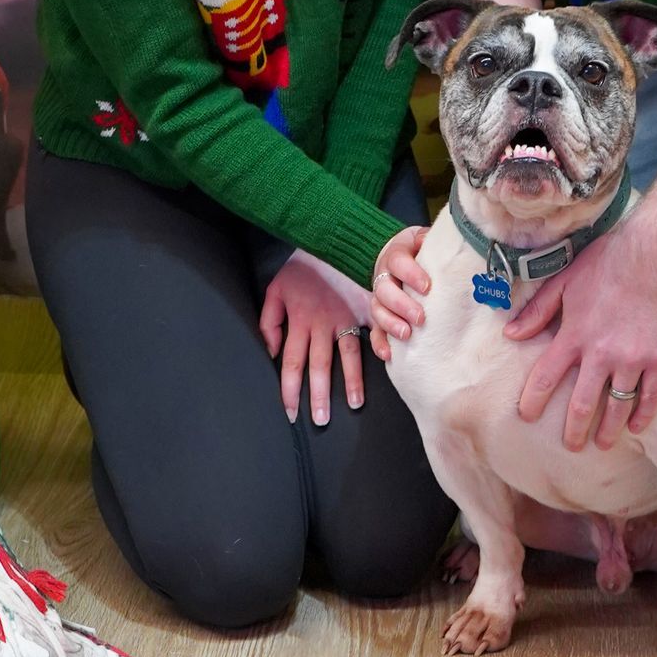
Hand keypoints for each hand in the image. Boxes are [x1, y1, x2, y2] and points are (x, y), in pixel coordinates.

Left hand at [259, 250, 370, 425]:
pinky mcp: (365, 306)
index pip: (290, 362)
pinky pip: (375, 330)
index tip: (291, 413)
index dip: (290, 390)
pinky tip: (387, 365)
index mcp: (299, 319)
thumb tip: (271, 350)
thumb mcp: (276, 289)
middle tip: (321, 419)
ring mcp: (346, 315)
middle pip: (318, 365)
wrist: (330, 236)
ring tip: (355, 403)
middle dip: (319, 395)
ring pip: (348, 354)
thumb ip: (269, 321)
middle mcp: (322, 322)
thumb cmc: (302, 266)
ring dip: (351, 381)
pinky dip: (382, 347)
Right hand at [367, 224, 429, 361]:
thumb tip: (455, 245)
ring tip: (406, 335)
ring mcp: (379, 298)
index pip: (398, 262)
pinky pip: (374, 330)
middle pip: (385, 290)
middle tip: (420, 317)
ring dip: (391, 324)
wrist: (399, 254)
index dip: (410, 274)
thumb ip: (435, 242)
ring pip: (378, 311)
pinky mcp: (379, 315)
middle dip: (402, 305)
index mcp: (395, 256)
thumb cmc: (418, 250)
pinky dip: (379, 343)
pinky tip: (389, 353)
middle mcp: (384, 277)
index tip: (426, 286)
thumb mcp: (425, 239)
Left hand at [508, 217, 656, 450]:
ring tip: (602, 444)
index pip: (544, 378)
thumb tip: (510, 333)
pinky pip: (651, 396)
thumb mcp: (564, 280)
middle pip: (581, 404)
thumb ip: (537, 310)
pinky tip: (635, 427)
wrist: (655, 251)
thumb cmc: (607, 260)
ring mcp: (632, 359)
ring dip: (608, 431)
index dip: (532, 401)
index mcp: (574, 335)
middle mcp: (601, 354)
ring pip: (616, 407)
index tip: (526, 417)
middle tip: (570, 446)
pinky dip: (642, 415)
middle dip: (573, 431)